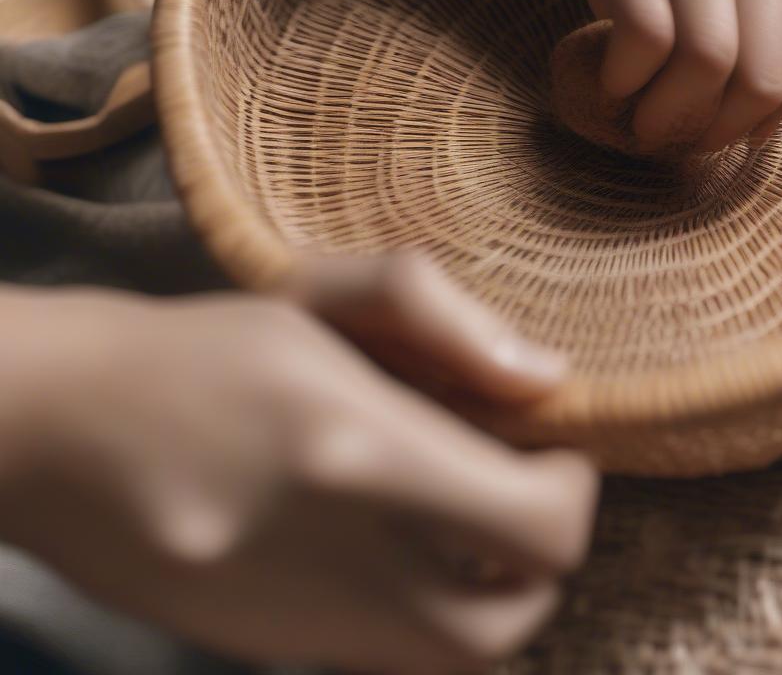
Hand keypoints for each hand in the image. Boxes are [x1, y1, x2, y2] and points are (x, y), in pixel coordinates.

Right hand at [0, 262, 595, 672]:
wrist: (60, 428)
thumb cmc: (199, 346)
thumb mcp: (318, 293)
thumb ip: (441, 318)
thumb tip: (542, 379)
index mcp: (357, 453)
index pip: (535, 531)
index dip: (571, 491)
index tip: (549, 446)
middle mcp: (338, 560)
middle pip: (509, 628)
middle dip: (540, 564)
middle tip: (516, 490)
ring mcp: (297, 625)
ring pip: (450, 659)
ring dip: (486, 594)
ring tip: (455, 514)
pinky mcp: (265, 648)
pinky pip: (382, 652)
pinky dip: (418, 607)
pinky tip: (382, 535)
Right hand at [535, 0, 781, 152]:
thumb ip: (758, 0)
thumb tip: (766, 119)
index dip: (779, 112)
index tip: (738, 133)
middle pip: (765, 68)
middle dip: (721, 128)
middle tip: (682, 140)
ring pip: (707, 61)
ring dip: (671, 115)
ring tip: (644, 125)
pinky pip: (643, 39)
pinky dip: (626, 81)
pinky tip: (611, 82)